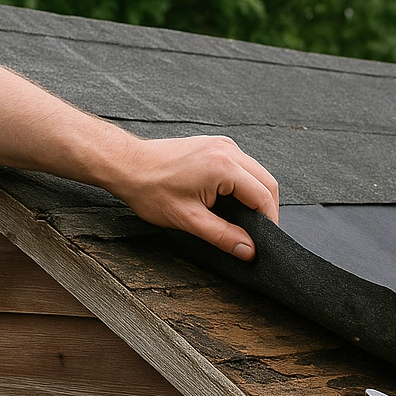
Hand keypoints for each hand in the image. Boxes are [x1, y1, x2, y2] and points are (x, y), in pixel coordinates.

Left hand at [108, 135, 279, 260]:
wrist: (126, 164)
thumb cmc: (150, 189)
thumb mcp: (188, 220)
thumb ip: (223, 236)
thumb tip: (248, 250)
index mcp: (223, 167)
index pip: (263, 196)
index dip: (269, 221)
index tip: (266, 240)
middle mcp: (227, 150)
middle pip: (267, 182)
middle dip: (268, 209)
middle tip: (260, 234)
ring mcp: (222, 145)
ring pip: (257, 173)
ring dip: (258, 196)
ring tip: (248, 219)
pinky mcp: (215, 146)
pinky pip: (244, 166)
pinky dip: (246, 185)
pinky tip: (236, 201)